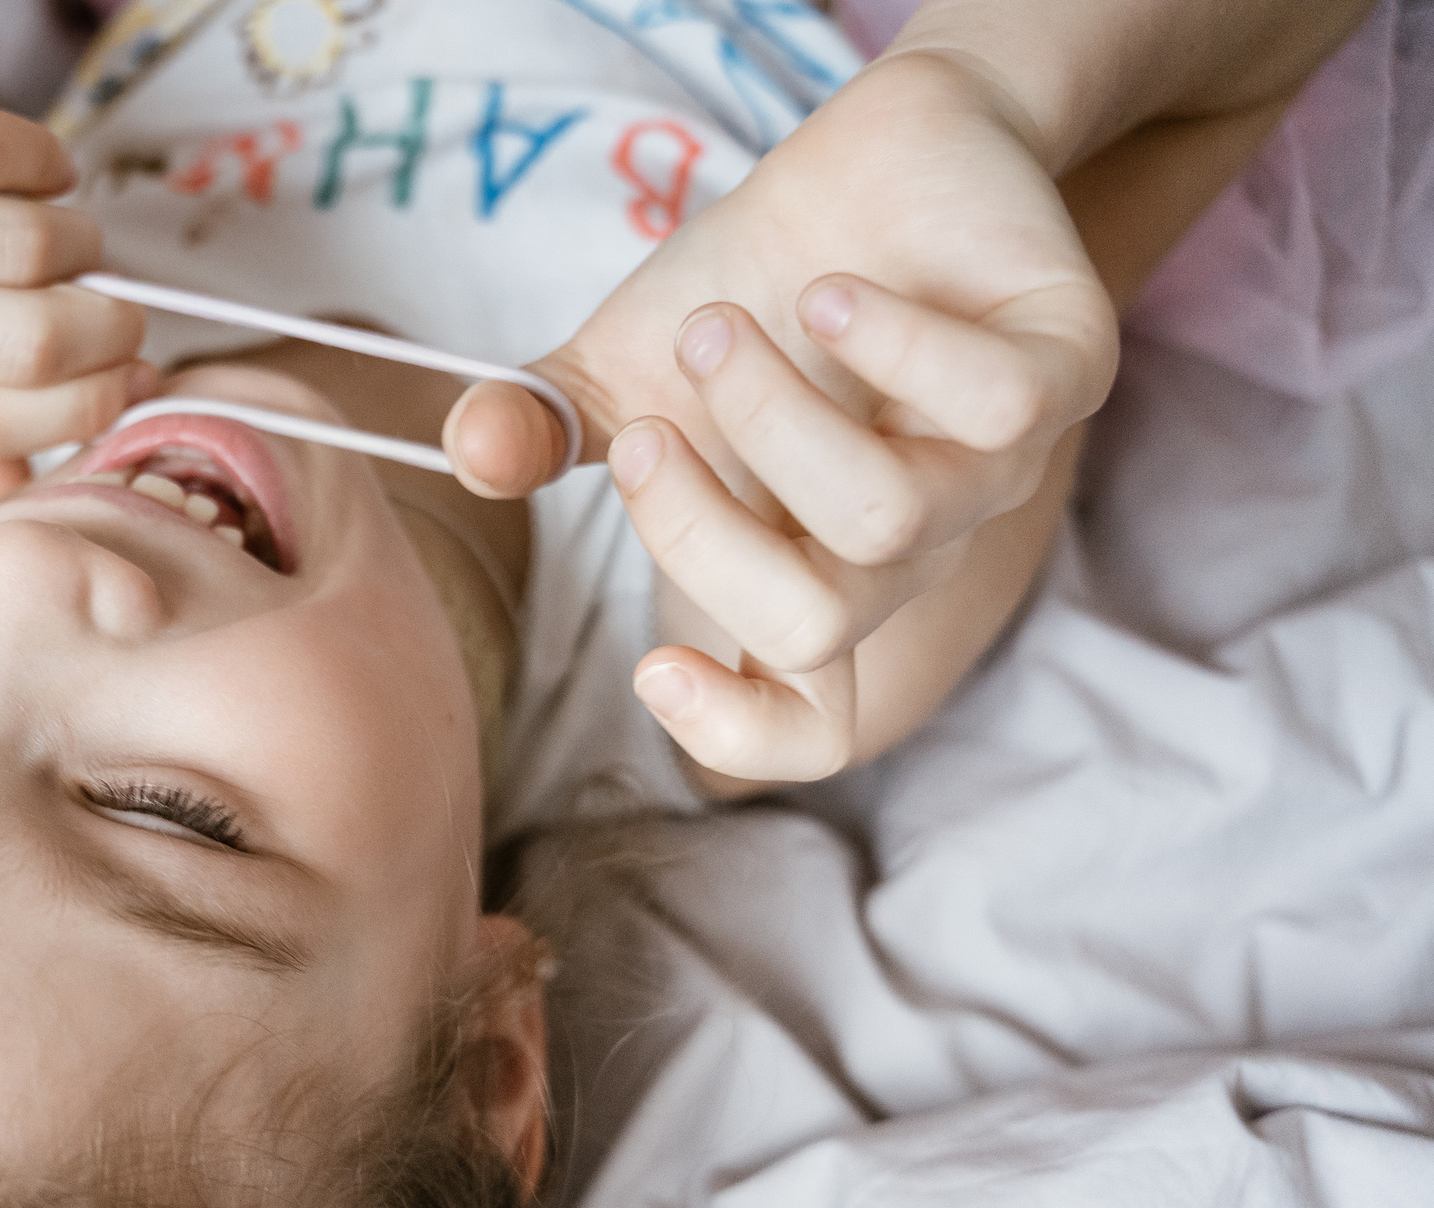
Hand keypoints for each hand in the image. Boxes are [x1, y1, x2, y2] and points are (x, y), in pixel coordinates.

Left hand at [0, 0, 149, 466]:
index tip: (131, 376)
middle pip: (29, 342)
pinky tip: (35, 168)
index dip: (89, 404)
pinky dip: (44, 159)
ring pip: (26, 244)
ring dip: (79, 236)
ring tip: (70, 233)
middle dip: (110, 325)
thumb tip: (21, 484)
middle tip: (118, 304)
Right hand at [445, 51, 1115, 781]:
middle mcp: (907, 549)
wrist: (892, 152)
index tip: (652, 663)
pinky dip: (888, 343)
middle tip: (651, 428)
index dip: (737, 729)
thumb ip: (542, 424)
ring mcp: (993, 468)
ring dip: (771, 416)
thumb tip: (470, 452)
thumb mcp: (620, 363)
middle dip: (701, 529)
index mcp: (811, 575)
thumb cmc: (755, 286)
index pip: (812, 726)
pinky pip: (989, 403)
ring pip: (885, 517)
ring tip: (727, 326)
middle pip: (815, 624)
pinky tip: (835, 294)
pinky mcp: (1064, 369)